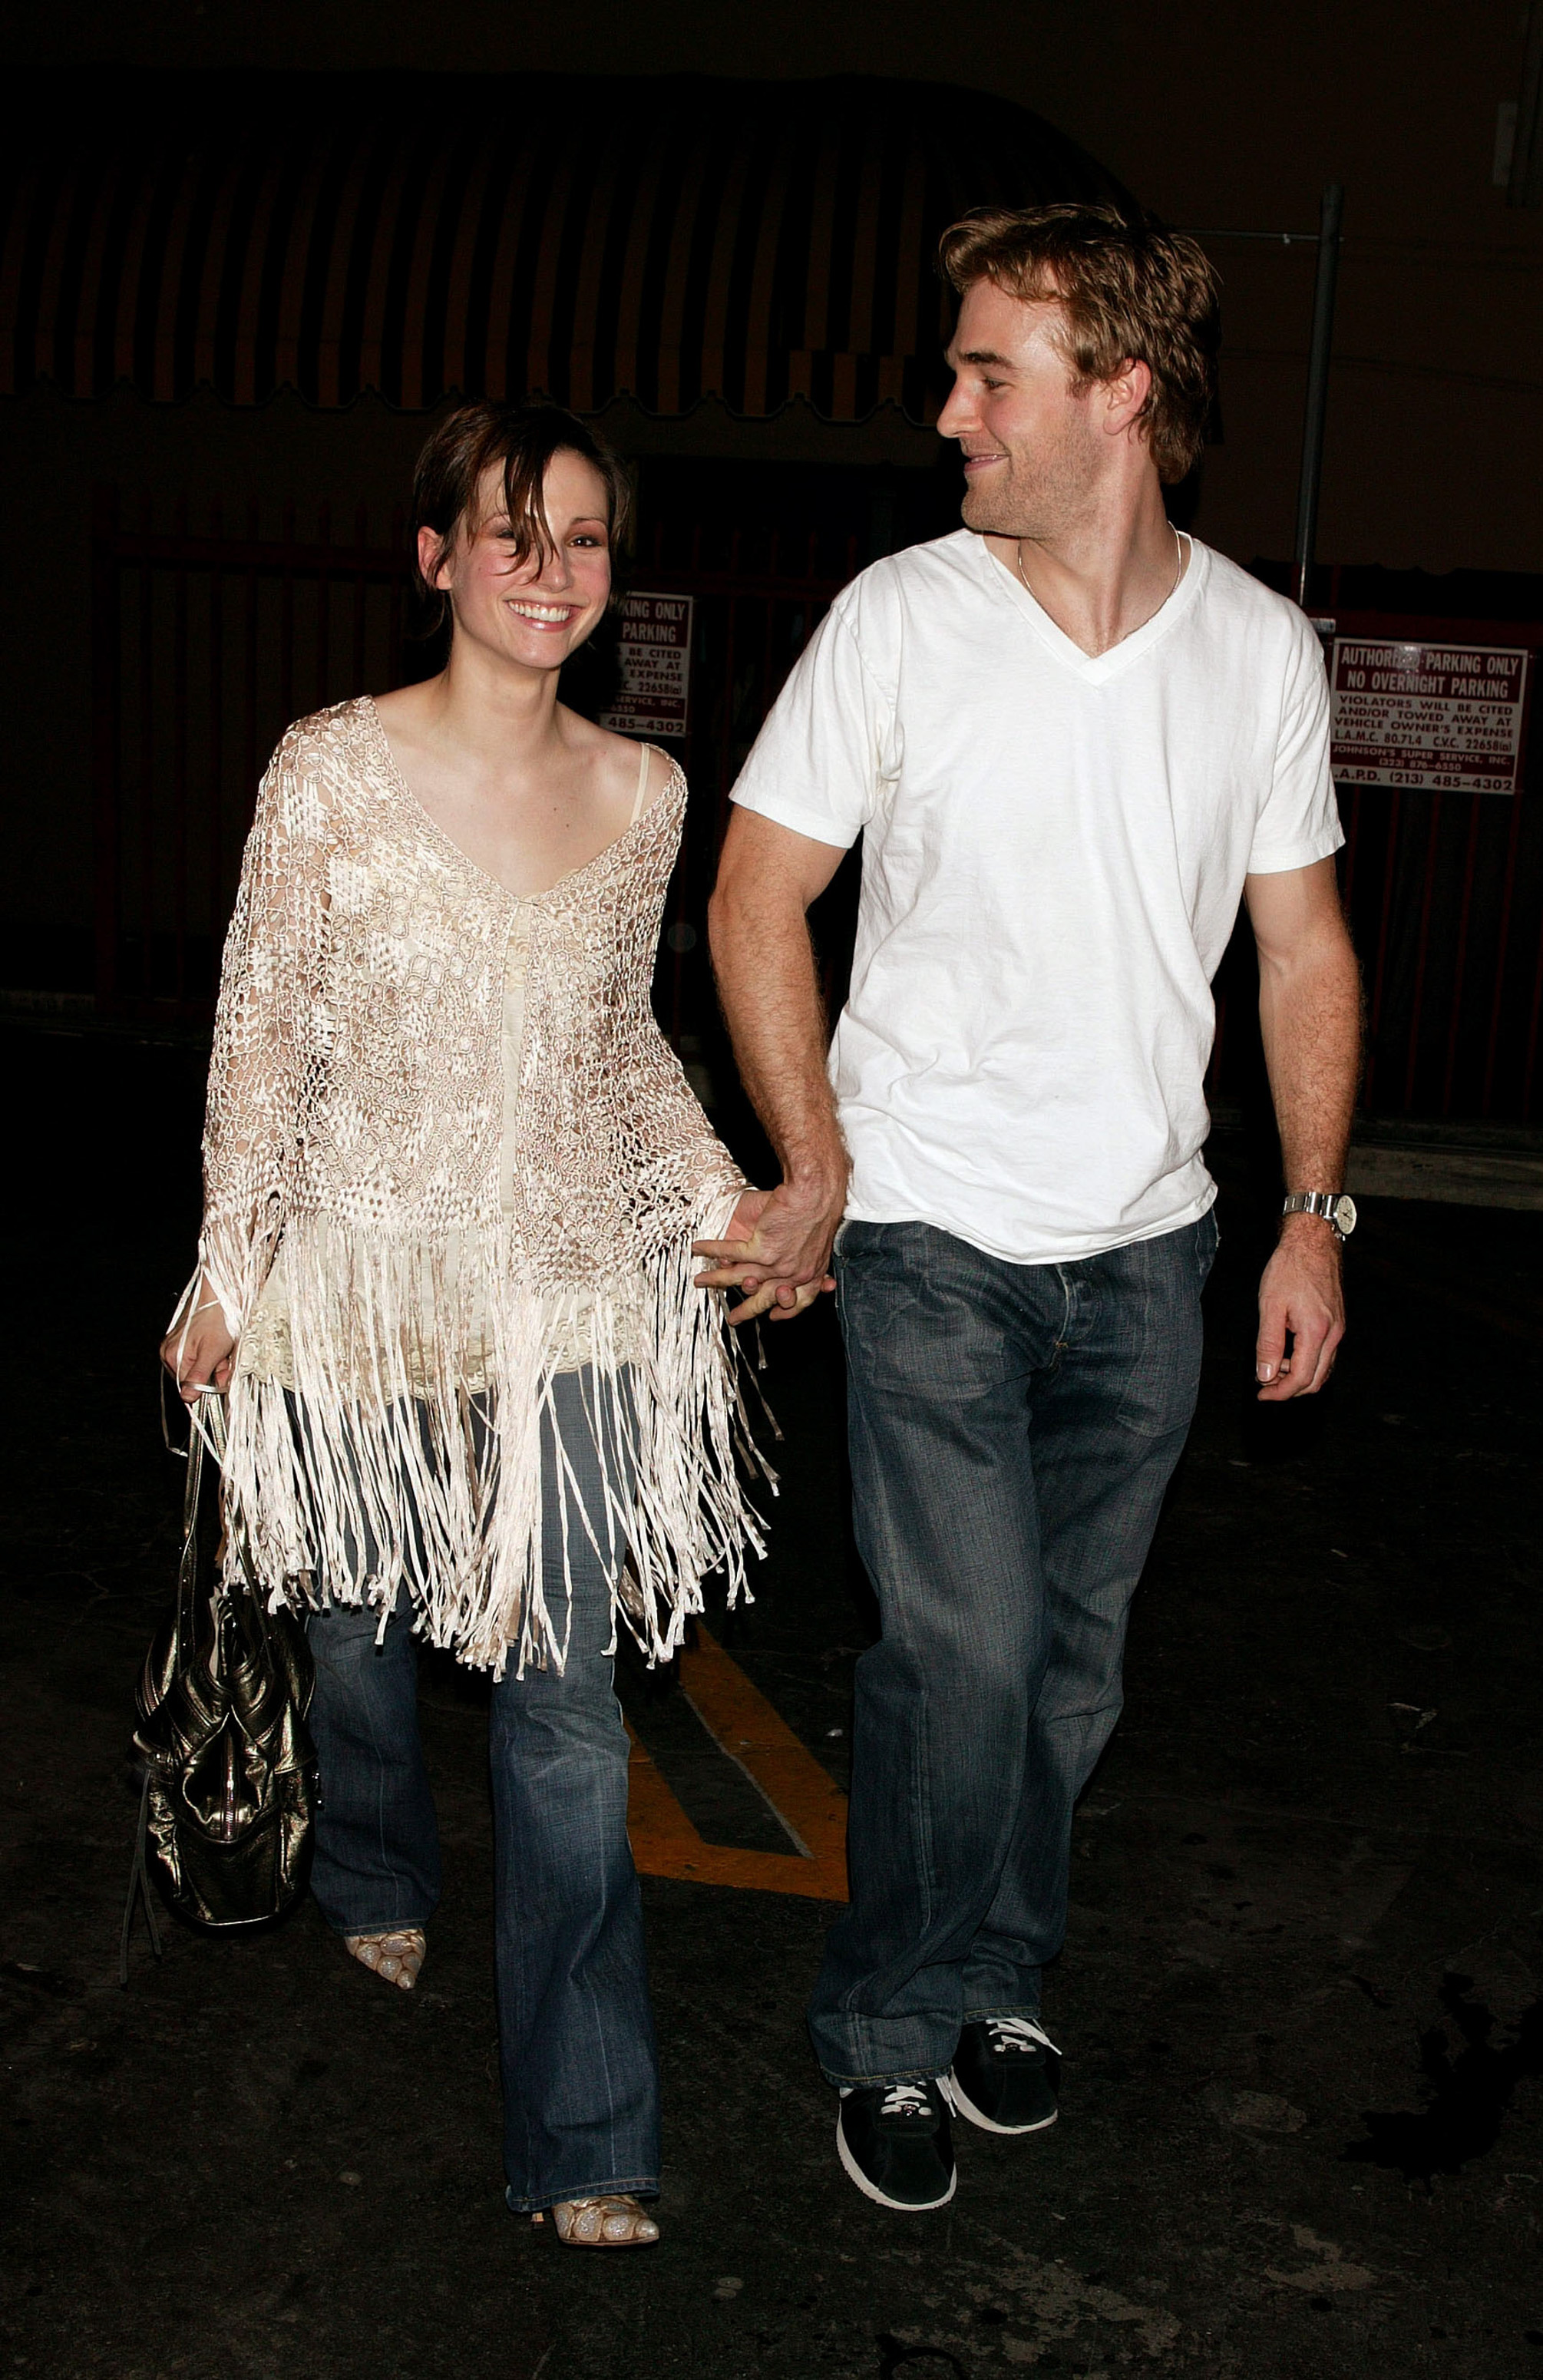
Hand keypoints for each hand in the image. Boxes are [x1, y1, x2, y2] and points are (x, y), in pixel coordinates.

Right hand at [160, 1283, 237, 1402]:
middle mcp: (171, 1352)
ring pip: (202, 1367)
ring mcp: (179, 1346)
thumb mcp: (212, 1351)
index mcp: (172, 1356)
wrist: (221, 1294)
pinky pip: (203, 1356)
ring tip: (224, 1349)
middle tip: (225, 1358)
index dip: (208, 1385)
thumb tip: (187, 1398)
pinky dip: (215, 1354)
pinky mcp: (188, 1341)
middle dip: (215, 1372)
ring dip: (218, 1363)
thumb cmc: (217, 1317)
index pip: (188, 1387)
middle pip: (195, 1377)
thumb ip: (199, 1376)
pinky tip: (221, 1345)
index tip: (222, 1375)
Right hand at [692, 1182, 842, 1326]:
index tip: (774, 1316)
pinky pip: (730, 1253)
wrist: (815, 1191)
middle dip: (747, 1310)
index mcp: (811, 1272)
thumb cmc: (820, 1206)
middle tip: (733, 1319)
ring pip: (740, 1277)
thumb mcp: (822, 1240)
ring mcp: (777, 1265)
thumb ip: (810, 1257)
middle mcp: (794, 1274)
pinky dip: (712, 1249)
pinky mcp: (762, 1249)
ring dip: (716, 1278)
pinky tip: (699, 1248)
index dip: (785, 1309)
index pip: (800, 1300)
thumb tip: (807, 1267)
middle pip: (765, 1298)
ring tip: (700, 1280)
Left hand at [1255, 1217, 1344, 1398]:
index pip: (1302, 1378)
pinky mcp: (1337, 1323)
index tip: (1262, 1393)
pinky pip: (1326, 1354)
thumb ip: (1269, 1344)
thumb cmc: (1290, 1267)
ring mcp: (1338, 1329)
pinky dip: (1308, 1362)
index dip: (1280, 1392)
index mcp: (1316, 1331)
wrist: (1313, 1242)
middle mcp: (1333, 1334)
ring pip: (1323, 1369)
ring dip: (1299, 1376)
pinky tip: (1288, 1353)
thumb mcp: (1270, 1306)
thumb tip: (1266, 1374)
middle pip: (1316, 1380)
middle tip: (1265, 1384)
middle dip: (1290, 1389)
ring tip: (1273, 1365)